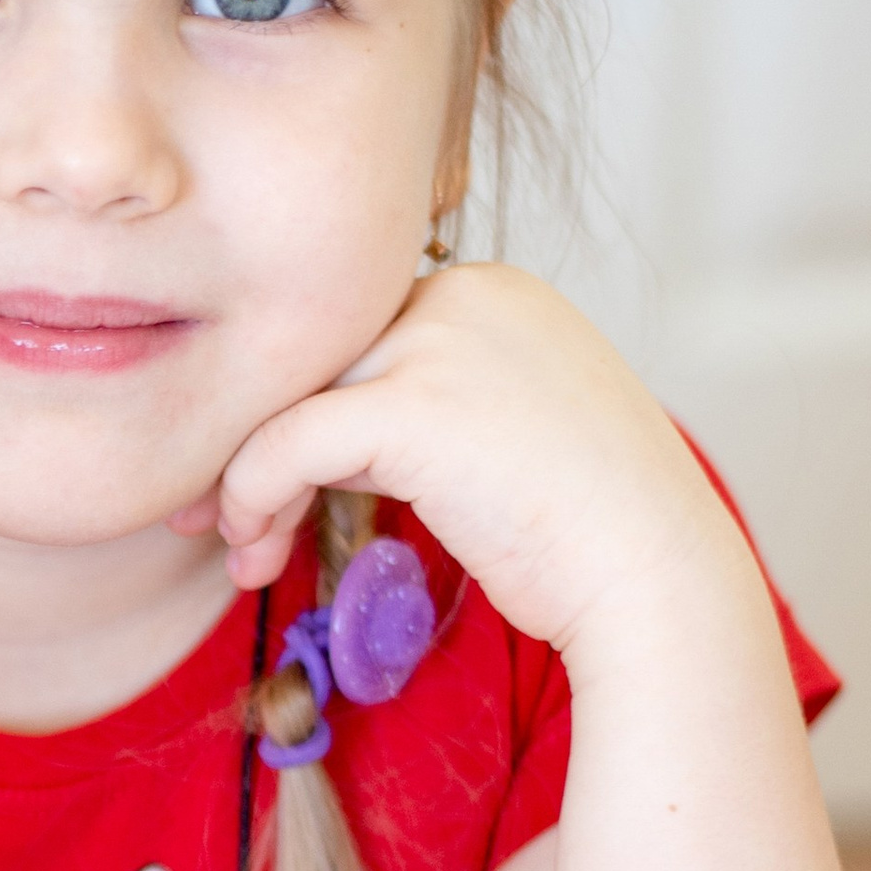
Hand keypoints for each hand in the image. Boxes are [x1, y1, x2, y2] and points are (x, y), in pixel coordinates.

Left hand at [182, 265, 751, 663]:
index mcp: (495, 292)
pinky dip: (251, 494)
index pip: (357, 336)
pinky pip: (285, 440)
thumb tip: (313, 442)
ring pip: (289, 394)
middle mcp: (468, 293)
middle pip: (314, 357)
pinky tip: (254, 552)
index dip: (302, 410)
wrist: (658, 578)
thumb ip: (427, 412)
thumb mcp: (508, 437)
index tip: (269, 482)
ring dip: (245, 478)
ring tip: (241, 550)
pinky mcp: (415, 405)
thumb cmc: (590, 534)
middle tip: (212, 513)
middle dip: (254, 436)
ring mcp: (443, 341)